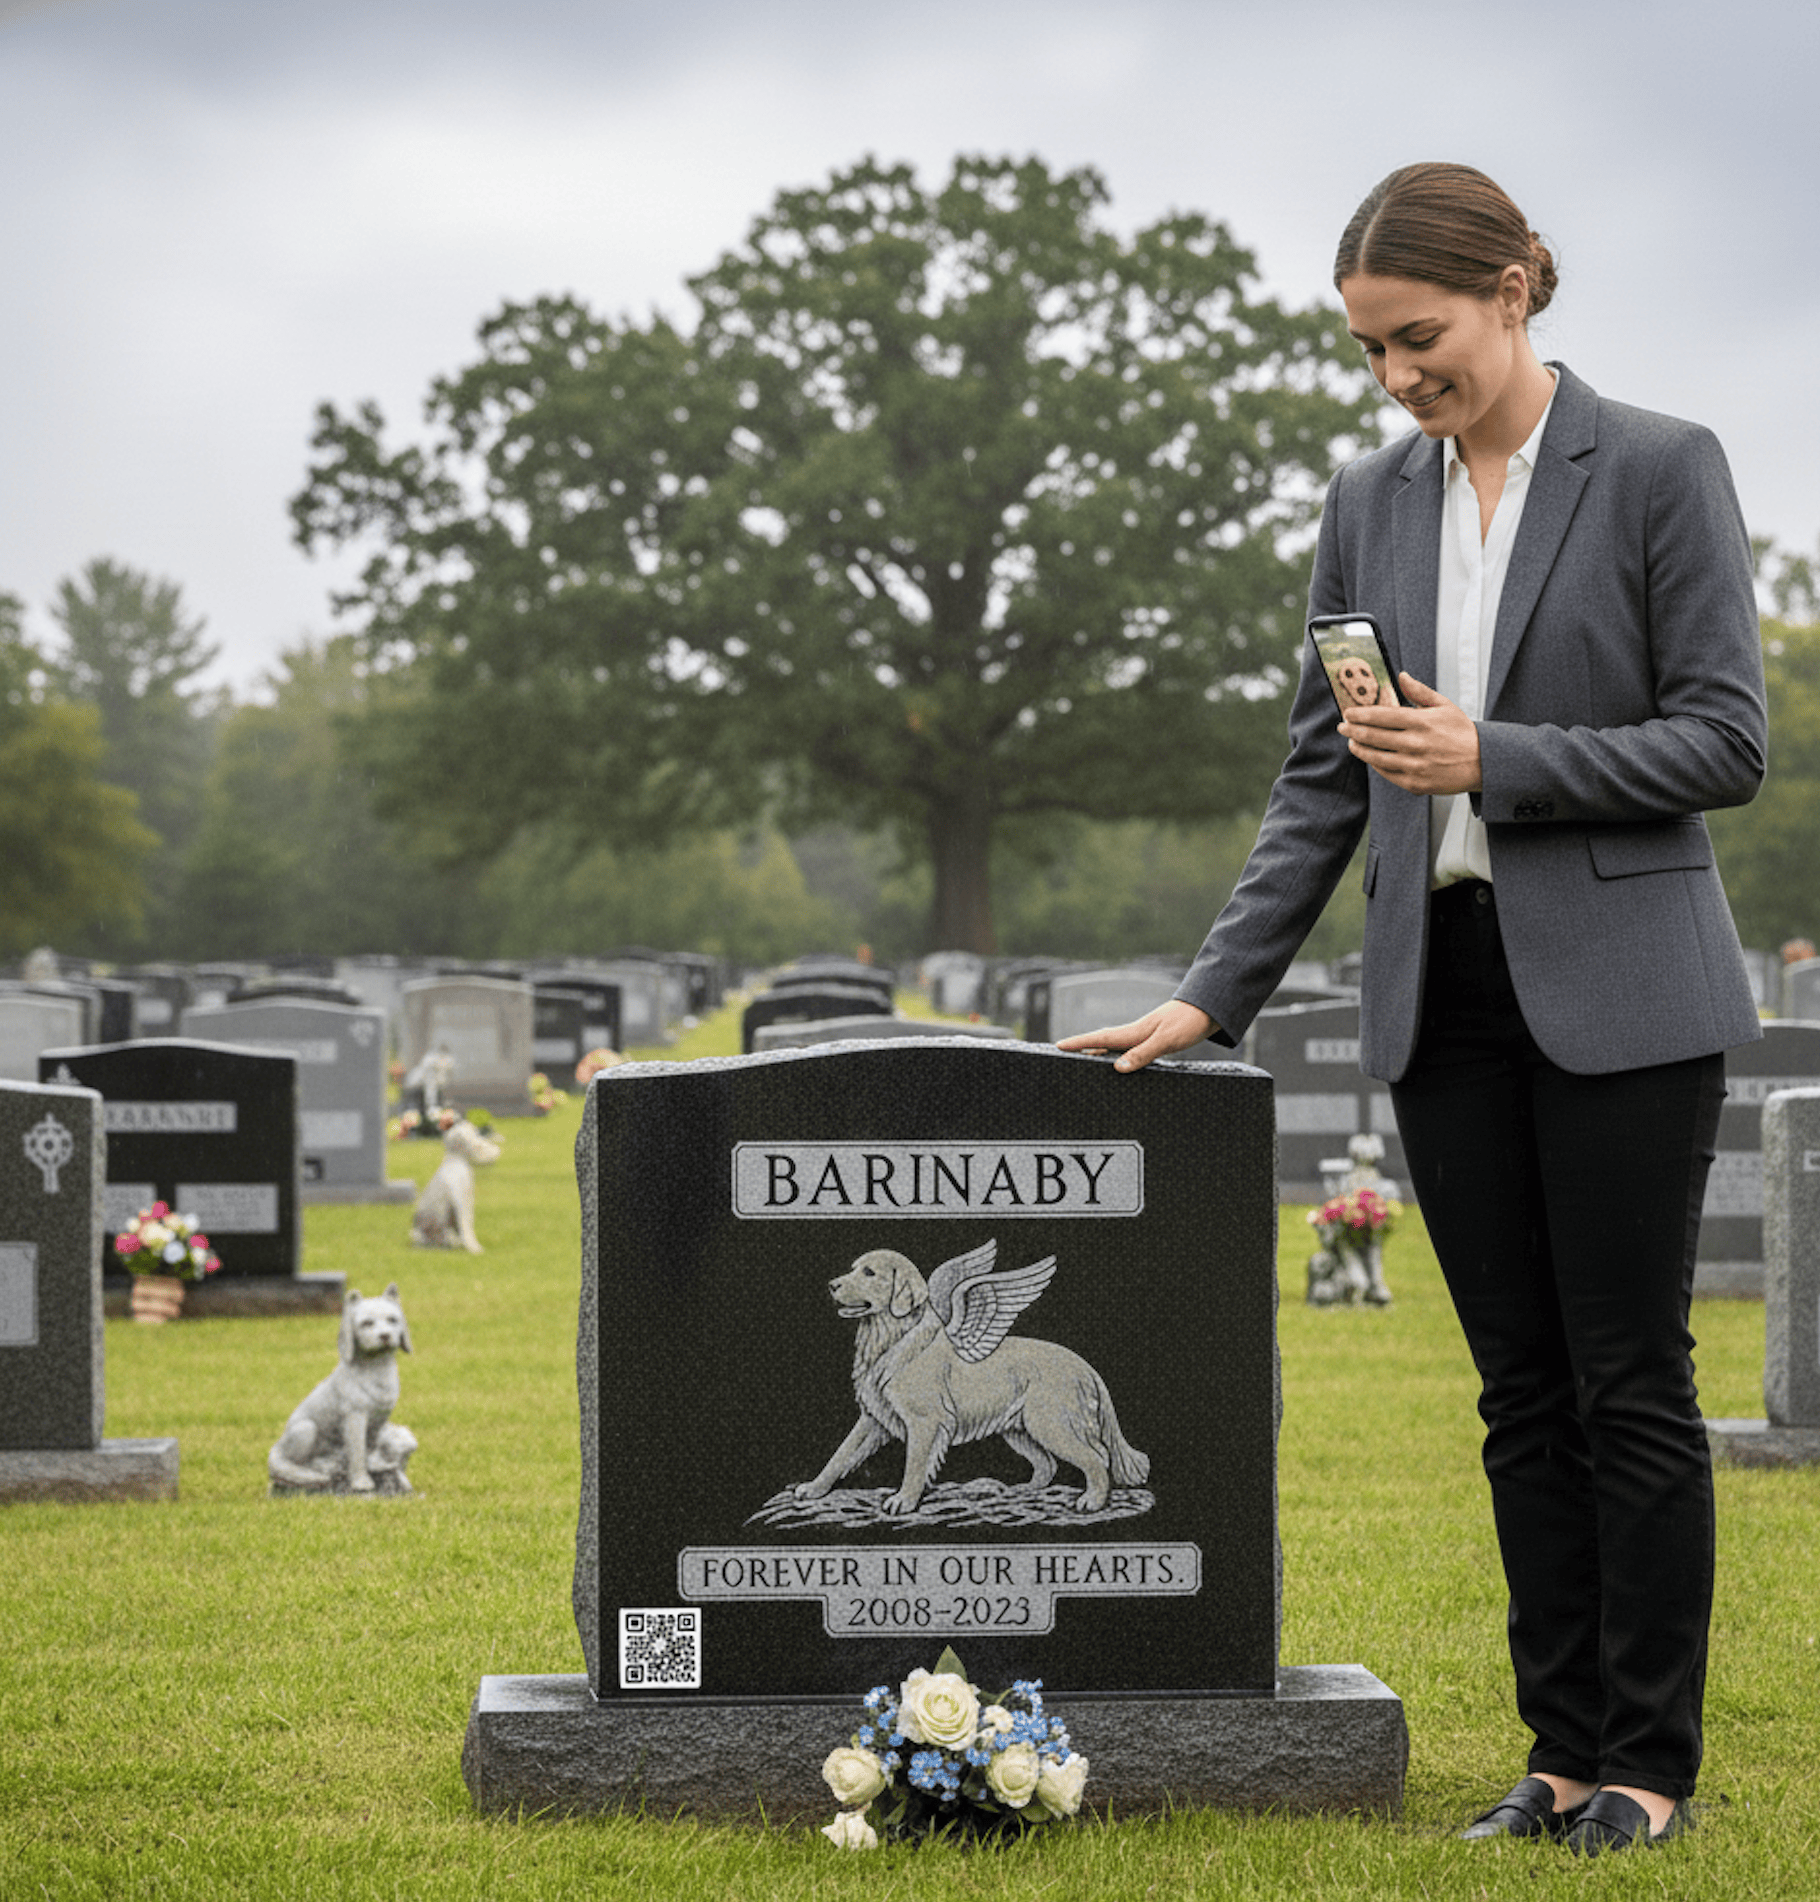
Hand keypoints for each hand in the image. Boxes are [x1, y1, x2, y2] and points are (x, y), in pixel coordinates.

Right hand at [1056, 1000, 1215, 1073]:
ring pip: (1114, 1045)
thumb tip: (1119, 1068)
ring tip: (1082, 1061)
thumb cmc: (1188, 1023)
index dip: (1079, 1043)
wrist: (1209, 1010)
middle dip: (1081, 1047)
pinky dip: (1116, 1055)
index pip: (1100, 1038)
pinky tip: (1118, 1062)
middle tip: (1062, 1053)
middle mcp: (1135, 1033)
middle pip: (1102, 1041)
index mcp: (1135, 1032)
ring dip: (1097, 1051)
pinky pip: (1127, 1049)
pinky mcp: (1153, 1040)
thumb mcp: (1166, 1040)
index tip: (1059, 1045)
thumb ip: (1142, 1054)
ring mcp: (1144, 1036)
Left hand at [1340, 672, 1482, 794]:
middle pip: (1373, 736)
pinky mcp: (1414, 783)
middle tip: (1343, 727)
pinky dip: (1374, 764)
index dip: (1360, 714)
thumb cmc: (1463, 733)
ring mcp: (1414, 765)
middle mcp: (1416, 744)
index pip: (1382, 716)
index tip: (1348, 713)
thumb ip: (1419, 692)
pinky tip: (1369, 757)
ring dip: (1359, 749)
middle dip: (1353, 731)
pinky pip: (1386, 773)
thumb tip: (1401, 676)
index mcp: (1422, 722)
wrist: (1483, 762)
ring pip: (1376, 757)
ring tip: (1351, 742)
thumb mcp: (1444, 706)